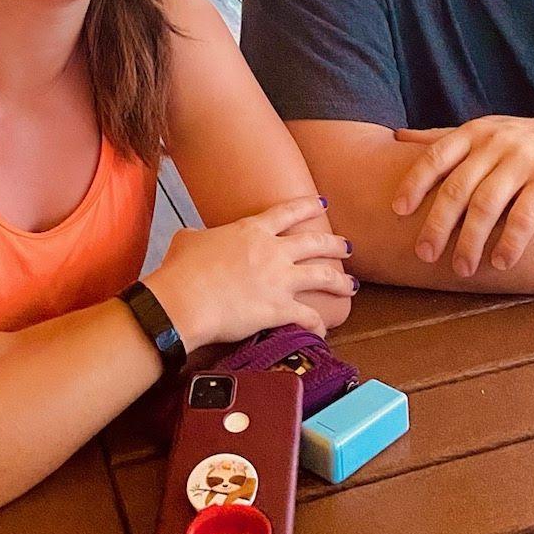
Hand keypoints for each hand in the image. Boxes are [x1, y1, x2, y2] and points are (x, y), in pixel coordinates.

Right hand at [144, 196, 354, 349]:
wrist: (186, 298)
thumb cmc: (182, 269)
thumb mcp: (190, 239)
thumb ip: (202, 236)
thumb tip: (198, 239)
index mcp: (252, 229)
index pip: (288, 212)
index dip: (307, 206)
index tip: (322, 203)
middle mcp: (273, 251)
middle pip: (314, 242)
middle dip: (334, 243)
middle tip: (347, 246)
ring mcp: (280, 280)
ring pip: (322, 276)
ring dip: (340, 280)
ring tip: (351, 284)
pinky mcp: (280, 309)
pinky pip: (308, 317)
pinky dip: (319, 325)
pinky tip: (325, 330)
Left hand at [393, 115, 533, 275]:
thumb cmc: (529, 143)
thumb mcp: (487, 131)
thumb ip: (444, 137)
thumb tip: (396, 137)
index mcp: (476, 131)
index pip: (436, 157)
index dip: (414, 184)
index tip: (397, 212)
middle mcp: (497, 143)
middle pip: (457, 187)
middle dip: (437, 224)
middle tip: (424, 254)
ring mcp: (525, 161)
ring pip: (487, 205)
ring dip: (470, 241)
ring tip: (461, 269)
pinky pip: (524, 217)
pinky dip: (510, 243)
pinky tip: (501, 263)